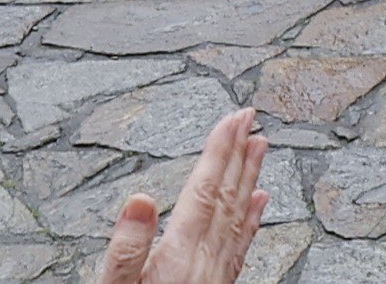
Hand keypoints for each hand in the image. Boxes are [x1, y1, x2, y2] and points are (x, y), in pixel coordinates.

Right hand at [89, 102, 269, 283]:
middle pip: (226, 196)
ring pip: (239, 214)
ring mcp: (217, 274)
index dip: (218, 151)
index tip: (231, 119)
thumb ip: (126, 247)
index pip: (203, 191)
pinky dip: (252, 216)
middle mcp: (206, 261)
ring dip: (248, 176)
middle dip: (237, 152)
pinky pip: (242, 243)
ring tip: (257, 145)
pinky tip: (259, 201)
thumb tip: (137, 200)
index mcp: (179, 256)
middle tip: (248, 118)